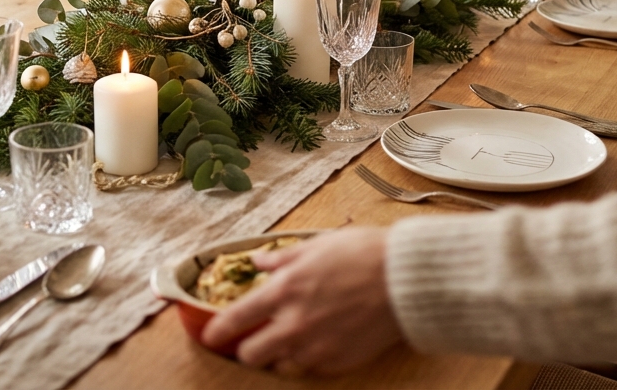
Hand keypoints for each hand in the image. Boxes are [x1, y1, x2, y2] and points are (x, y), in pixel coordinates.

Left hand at [202, 227, 401, 376]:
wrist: (406, 280)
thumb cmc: (364, 255)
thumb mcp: (316, 246)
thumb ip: (282, 259)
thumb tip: (258, 262)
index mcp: (284, 291)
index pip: (235, 320)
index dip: (217, 331)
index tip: (210, 336)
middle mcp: (294, 325)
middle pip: (250, 355)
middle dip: (247, 349)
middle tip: (254, 339)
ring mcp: (316, 348)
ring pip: (279, 367)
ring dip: (278, 356)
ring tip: (290, 340)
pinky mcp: (338, 363)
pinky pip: (310, 370)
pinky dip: (307, 360)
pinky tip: (317, 342)